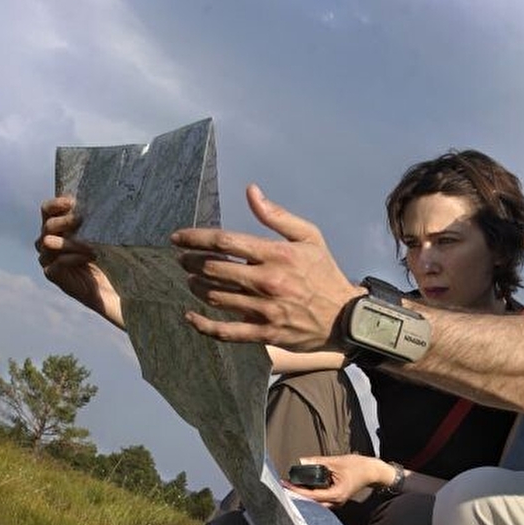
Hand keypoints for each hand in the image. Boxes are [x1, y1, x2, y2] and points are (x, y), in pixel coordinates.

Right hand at [37, 196, 123, 325]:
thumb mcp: (100, 236)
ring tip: (91, 244)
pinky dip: (73, 258)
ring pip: (48, 243)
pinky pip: (56, 263)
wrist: (111, 288)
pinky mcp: (52, 275)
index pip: (47, 211)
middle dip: (64, 221)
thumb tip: (99, 201)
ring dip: (71, 241)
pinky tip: (90, 256)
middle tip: (81, 220)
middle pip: (47, 226)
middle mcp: (47, 242)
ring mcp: (47, 260)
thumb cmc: (106, 259)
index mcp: (57, 229)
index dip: (56, 204)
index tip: (72, 202)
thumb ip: (92, 221)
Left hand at [174, 184, 364, 350]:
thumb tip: (251, 191)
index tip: (177, 238)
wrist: (345, 317)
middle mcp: (267, 281)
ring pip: (215, 297)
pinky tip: (190, 317)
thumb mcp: (309, 237)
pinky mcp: (264, 333)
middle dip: (190, 262)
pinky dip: (203, 325)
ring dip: (196, 286)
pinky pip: (225, 331)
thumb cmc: (324, 273)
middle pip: (213, 269)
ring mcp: (265, 310)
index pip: (225, 242)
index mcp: (276, 254)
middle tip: (182, 259)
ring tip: (191, 280)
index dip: (195, 238)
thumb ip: (277, 216)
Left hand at [281, 453, 392, 506]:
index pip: (312, 496)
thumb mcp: (337, 461)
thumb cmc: (358, 466)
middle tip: (285, 487)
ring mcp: (337, 502)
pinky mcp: (337, 499)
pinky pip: (321, 500)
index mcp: (336, 494)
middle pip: (312, 503)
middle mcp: (336, 502)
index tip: (286, 485)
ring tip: (292, 487)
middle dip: (298, 495)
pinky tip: (304, 488)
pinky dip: (312, 495)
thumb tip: (302, 460)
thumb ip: (318, 462)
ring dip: (304, 496)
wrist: (373, 471)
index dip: (297, 491)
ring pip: (316, 503)